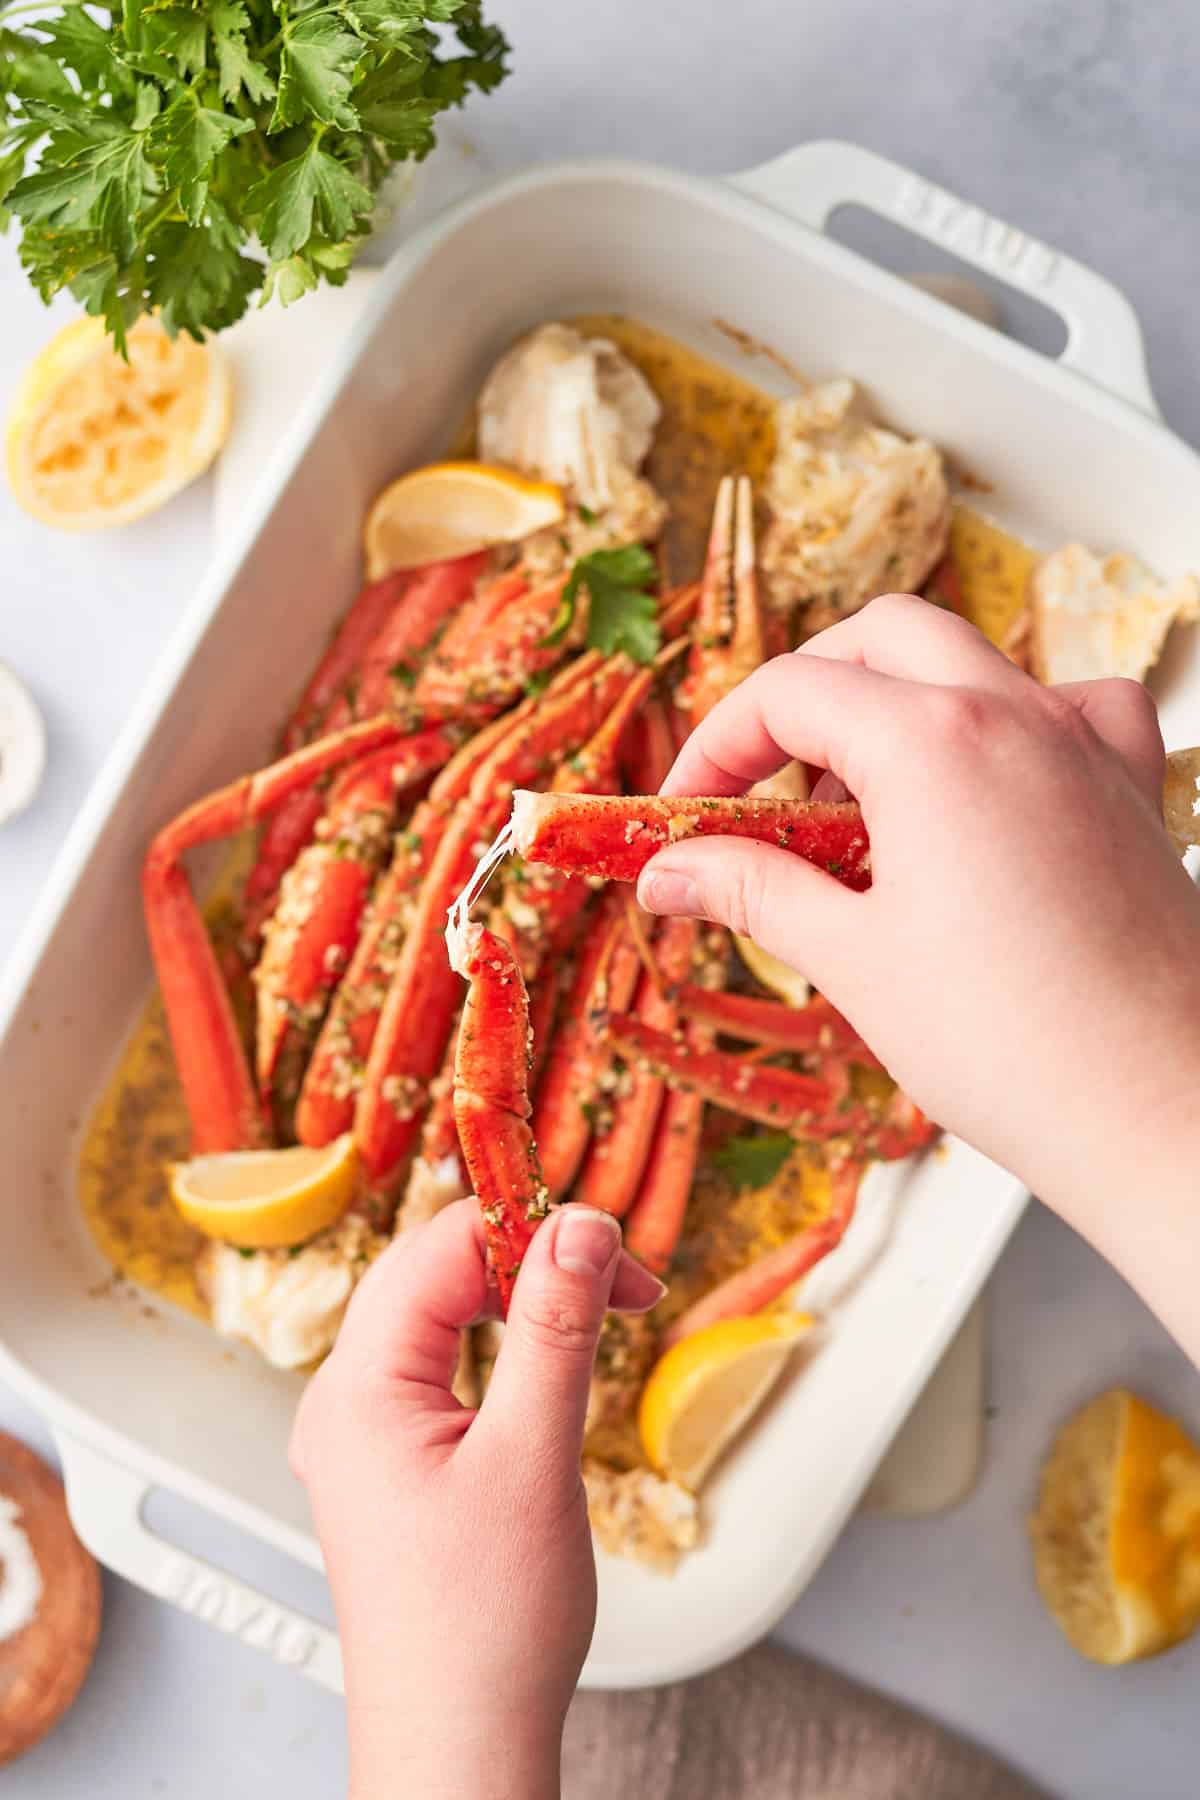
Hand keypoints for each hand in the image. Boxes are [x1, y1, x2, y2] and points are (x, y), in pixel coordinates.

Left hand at [291, 1200, 662, 1799]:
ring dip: (517, 1302)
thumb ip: (556, 1330)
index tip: (611, 1245)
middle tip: (617, 1277)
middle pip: (430, 1276)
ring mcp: (363, 1439)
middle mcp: (344, 1405)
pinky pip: (440, 1371)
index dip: (526, 1232)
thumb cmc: (481, 1629)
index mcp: (356, 1391)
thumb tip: (580, 1233)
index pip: (435, 1252)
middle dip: (526, 1260)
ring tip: (595, 1311)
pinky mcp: (392, 1469)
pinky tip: (546, 1364)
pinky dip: (501, 1351)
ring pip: (437, 1320)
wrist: (458, 1748)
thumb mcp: (532, 1458)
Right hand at [637, 594, 1199, 1355]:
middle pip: (881, 638)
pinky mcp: (1131, 792)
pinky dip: (1014, 722)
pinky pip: (1072, 708)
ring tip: (862, 804)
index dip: (718, 746)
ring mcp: (1085, 747)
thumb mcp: (853, 961)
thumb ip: (753, 889)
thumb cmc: (1014, 1046)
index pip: (791, 691)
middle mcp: (1016, 716)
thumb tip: (668, 870)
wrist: (1160, 1112)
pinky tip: (990, 784)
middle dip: (804, 694)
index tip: (687, 812)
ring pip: (973, 662)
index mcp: (934, 743)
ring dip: (898, 704)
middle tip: (760, 784)